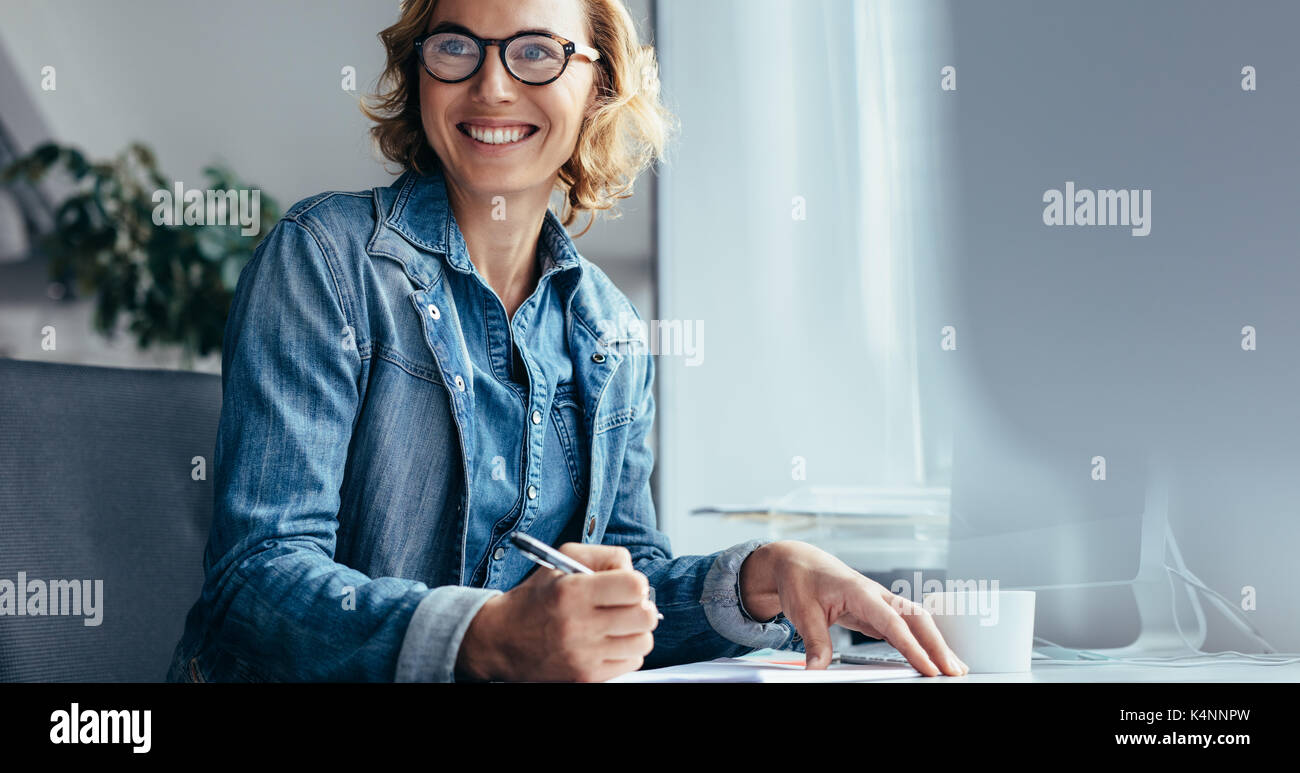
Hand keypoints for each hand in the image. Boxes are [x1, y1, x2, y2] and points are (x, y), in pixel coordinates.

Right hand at [455, 543, 659, 681]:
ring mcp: (584, 655)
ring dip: (636, 631)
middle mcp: (580, 625)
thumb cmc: (536, 597)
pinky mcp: (586, 676)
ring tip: (618, 624)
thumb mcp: (562, 560)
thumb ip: (605, 557)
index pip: (634, 587)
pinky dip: (625, 651)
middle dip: (641, 607)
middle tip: (627, 605)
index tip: (627, 586)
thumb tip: (634, 573)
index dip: (636, 583)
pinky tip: (607, 642)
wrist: (501, 639)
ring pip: (643, 642)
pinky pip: (631, 662)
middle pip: (645, 617)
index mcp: (573, 591)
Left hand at [739, 541, 968, 676]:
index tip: (929, 668)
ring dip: (935, 644)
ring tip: (953, 668)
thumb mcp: (802, 612)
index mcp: (860, 591)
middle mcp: (877, 595)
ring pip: (916, 622)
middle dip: (938, 645)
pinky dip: (920, 643)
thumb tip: (817, 671)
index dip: (913, 647)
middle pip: (917, 619)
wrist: (798, 561)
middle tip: (955, 671)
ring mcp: (880, 602)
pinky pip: (905, 627)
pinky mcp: (877, 612)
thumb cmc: (801, 580)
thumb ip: (815, 642)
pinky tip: (928, 659)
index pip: (893, 623)